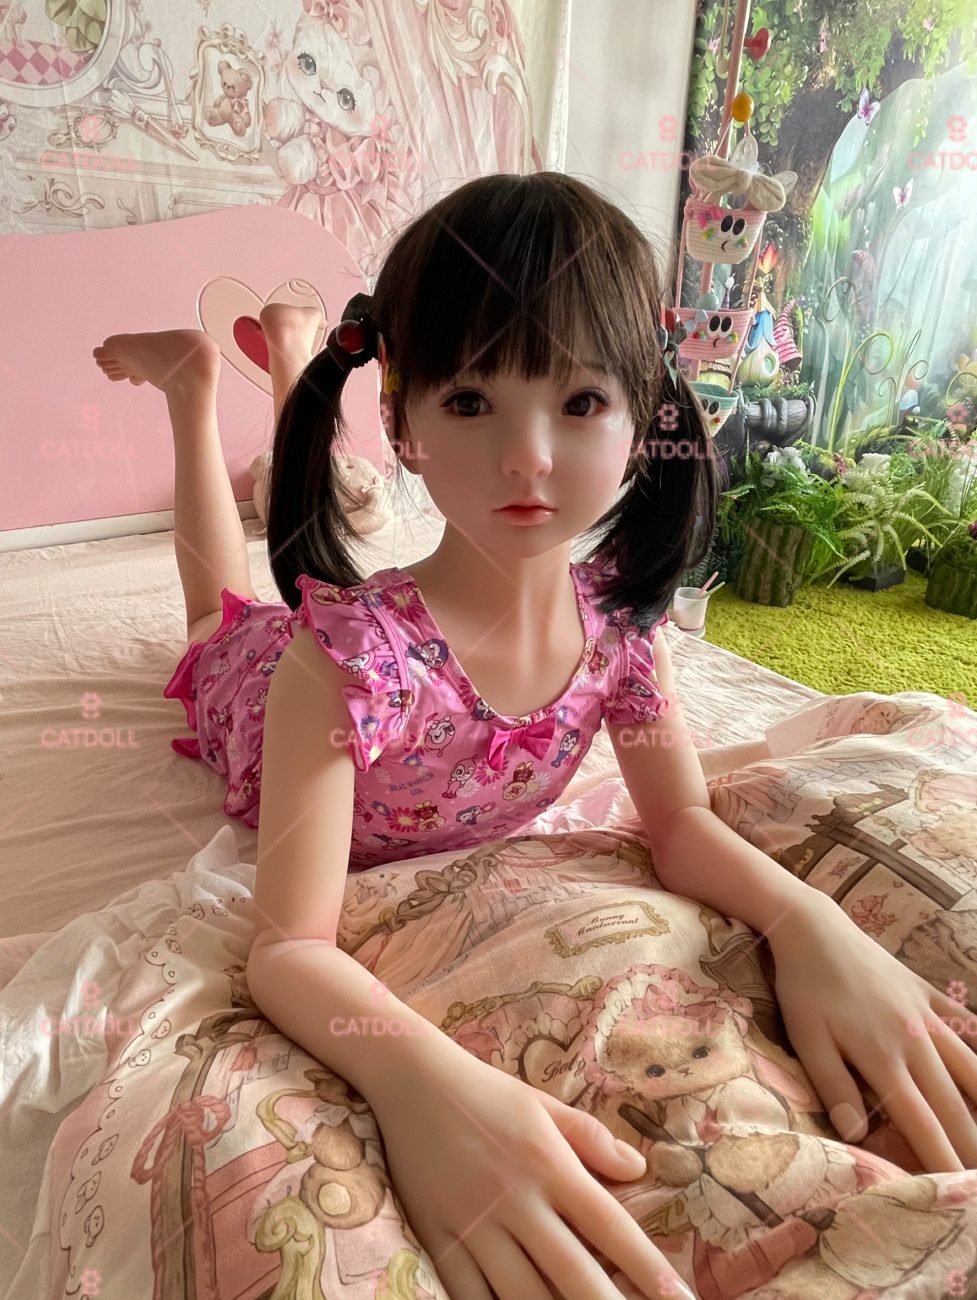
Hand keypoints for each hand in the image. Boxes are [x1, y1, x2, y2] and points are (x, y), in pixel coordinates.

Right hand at [370, 1044, 695, 1298]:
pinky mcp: (439, 1239)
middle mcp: (517, 1199)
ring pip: (524, 1296)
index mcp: (550, 1164)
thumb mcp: (543, 1104)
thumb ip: (592, 1139)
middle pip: (574, 1274)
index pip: (611, 1226)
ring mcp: (475, 1224)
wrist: (412, 1080)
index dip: (648, 1269)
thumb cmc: (486, 1092)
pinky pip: (470, 1296)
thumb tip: (640, 1169)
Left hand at [769, 893, 976, 1171]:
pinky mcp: (927, 992)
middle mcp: (916, 1040)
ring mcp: (926, 1014)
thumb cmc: (804, 986)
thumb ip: (834, 1087)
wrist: (812, 927)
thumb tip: (858, 1136)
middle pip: (956, 1104)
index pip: (923, 1123)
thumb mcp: (806, 1039)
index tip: (957, 1189)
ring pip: (972, 1067)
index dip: (943, 1159)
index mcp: (884, 1058)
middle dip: (973, 1144)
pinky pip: (966, 1022)